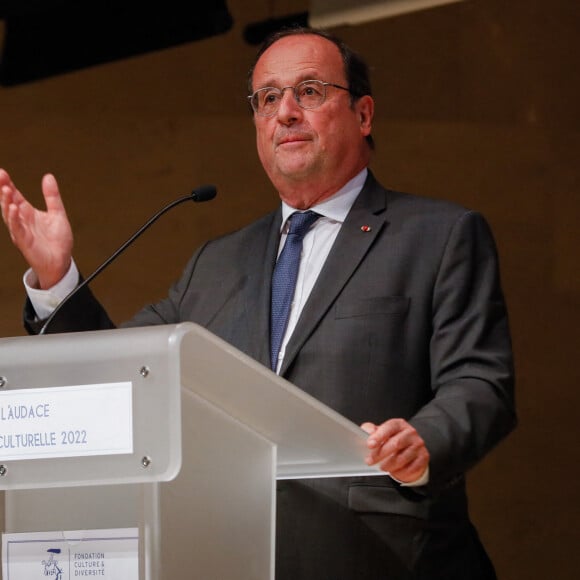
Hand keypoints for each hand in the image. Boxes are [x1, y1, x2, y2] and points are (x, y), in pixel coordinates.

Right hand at [0, 170, 72, 288]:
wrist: (61, 261)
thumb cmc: (57, 241)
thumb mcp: (57, 214)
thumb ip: (52, 196)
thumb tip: (48, 177)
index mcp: (28, 213)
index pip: (15, 195)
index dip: (8, 184)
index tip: (2, 172)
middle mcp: (22, 220)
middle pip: (8, 202)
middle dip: (3, 189)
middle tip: (0, 175)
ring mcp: (21, 231)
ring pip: (9, 215)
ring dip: (6, 202)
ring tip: (6, 189)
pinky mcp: (25, 241)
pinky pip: (17, 229)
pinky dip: (14, 219)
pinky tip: (13, 208)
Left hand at [361, 418, 429, 483]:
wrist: (411, 450)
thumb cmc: (393, 440)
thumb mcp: (381, 432)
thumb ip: (371, 430)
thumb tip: (365, 430)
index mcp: (399, 424)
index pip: (389, 427)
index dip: (379, 436)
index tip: (370, 444)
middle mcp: (410, 433)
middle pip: (396, 443)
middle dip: (380, 454)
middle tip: (370, 460)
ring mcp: (418, 445)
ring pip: (402, 457)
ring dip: (389, 464)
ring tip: (381, 467)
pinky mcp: (423, 457)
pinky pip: (411, 467)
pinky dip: (401, 471)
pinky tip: (395, 471)